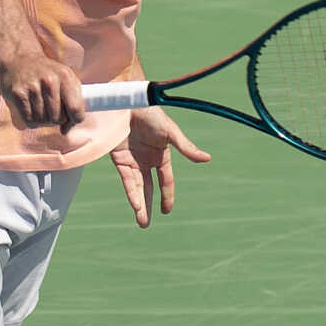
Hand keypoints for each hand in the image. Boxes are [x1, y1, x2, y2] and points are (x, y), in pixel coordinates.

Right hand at [0, 51, 83, 131]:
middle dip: (56, 119)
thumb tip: (66, 130)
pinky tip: (32, 110)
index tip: (70, 121)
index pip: (76, 109)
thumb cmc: (47, 73)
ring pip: (43, 120)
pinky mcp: (18, 94)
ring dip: (43, 120)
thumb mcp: (65, 79)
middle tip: (52, 111)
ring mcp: (32, 87)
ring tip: (41, 108)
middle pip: (58, 118)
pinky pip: (29, 120)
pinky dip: (32, 120)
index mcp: (65, 76)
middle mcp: (49, 81)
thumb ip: (73, 102)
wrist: (20, 58)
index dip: (75, 120)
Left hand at [110, 108, 209, 226]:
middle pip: (148, 188)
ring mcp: (132, 161)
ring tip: (142, 222)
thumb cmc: (150, 112)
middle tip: (145, 224)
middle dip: (148, 206)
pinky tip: (135, 205)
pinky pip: (126, 180)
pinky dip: (131, 193)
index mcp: (161, 155)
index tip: (167, 211)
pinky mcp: (118, 159)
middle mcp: (146, 161)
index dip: (167, 195)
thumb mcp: (171, 131)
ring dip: (138, 205)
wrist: (126, 101)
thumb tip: (207, 159)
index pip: (166, 180)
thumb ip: (186, 147)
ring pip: (136, 188)